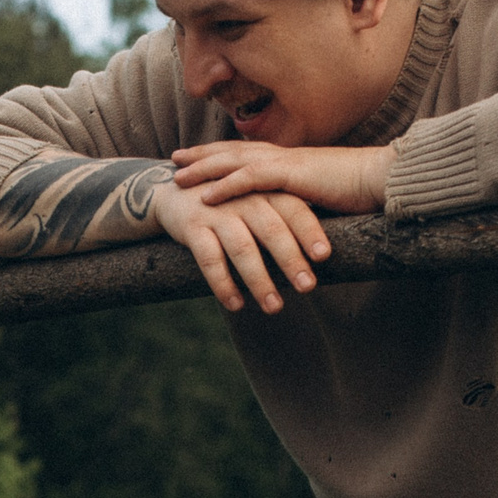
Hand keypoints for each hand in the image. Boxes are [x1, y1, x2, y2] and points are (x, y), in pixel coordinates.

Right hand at [154, 178, 331, 313]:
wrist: (172, 190)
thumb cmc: (228, 202)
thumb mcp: (256, 200)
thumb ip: (283, 217)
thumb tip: (320, 251)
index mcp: (264, 191)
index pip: (294, 209)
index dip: (309, 231)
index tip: (325, 257)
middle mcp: (243, 198)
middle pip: (271, 230)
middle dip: (290, 260)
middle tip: (307, 287)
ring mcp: (217, 212)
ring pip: (242, 248)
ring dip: (259, 280)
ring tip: (274, 307)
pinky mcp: (193, 227)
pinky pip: (209, 259)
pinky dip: (223, 284)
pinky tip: (235, 305)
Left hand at [171, 140, 391, 214]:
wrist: (382, 180)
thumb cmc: (360, 191)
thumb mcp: (322, 196)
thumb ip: (300, 201)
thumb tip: (289, 215)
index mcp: (289, 159)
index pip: (247, 153)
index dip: (220, 154)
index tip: (198, 157)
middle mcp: (283, 156)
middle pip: (233, 151)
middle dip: (202, 154)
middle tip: (175, 158)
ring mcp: (286, 163)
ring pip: (234, 161)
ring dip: (204, 168)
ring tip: (178, 176)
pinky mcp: (292, 175)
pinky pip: (251, 179)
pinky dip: (225, 186)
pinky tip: (205, 196)